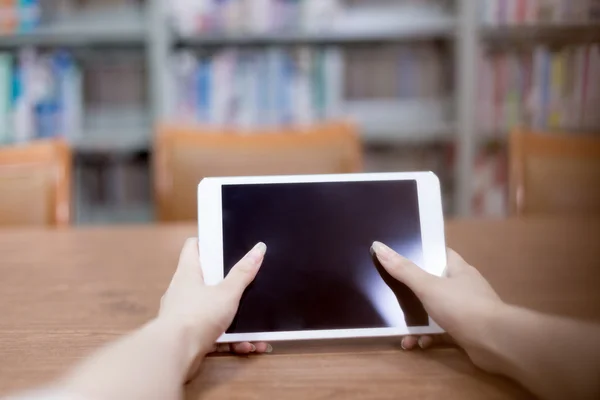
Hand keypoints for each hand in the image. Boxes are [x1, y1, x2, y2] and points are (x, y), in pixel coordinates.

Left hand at [159, 238, 270, 361]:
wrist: (174, 354)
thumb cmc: (197, 316)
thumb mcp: (227, 292)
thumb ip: (243, 272)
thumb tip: (258, 249)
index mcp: (187, 272)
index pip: (193, 247)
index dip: (207, 243)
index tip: (224, 243)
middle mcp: (181, 291)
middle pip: (204, 278)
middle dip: (225, 282)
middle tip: (245, 282)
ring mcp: (182, 314)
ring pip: (210, 310)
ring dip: (232, 317)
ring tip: (253, 325)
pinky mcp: (187, 336)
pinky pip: (212, 333)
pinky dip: (229, 339)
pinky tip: (246, 345)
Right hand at [371, 242, 503, 371]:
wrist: (495, 342)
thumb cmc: (462, 306)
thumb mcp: (427, 286)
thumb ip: (403, 269)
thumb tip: (378, 246)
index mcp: (458, 269)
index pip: (439, 254)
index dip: (421, 253)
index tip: (400, 257)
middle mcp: (464, 287)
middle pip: (434, 283)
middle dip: (413, 293)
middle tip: (392, 296)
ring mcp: (466, 310)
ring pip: (435, 311)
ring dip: (417, 321)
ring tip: (400, 330)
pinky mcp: (466, 332)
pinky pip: (441, 331)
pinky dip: (427, 337)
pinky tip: (415, 344)